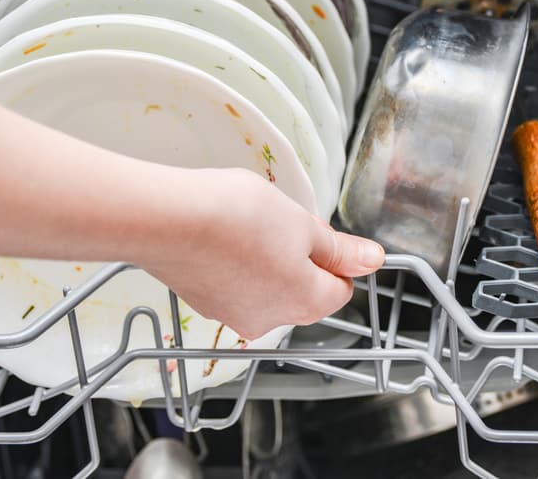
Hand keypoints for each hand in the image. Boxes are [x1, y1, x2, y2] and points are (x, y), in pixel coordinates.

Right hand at [148, 168, 384, 338]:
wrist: (166, 220)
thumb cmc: (236, 217)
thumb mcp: (301, 223)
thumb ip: (338, 248)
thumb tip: (372, 260)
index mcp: (306, 302)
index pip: (340, 288)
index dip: (334, 255)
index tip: (315, 231)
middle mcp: (271, 320)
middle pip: (303, 292)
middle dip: (299, 259)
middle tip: (280, 222)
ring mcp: (233, 315)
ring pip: (266, 288)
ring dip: (265, 261)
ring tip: (246, 226)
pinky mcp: (204, 304)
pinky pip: (234, 286)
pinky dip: (234, 265)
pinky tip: (221, 237)